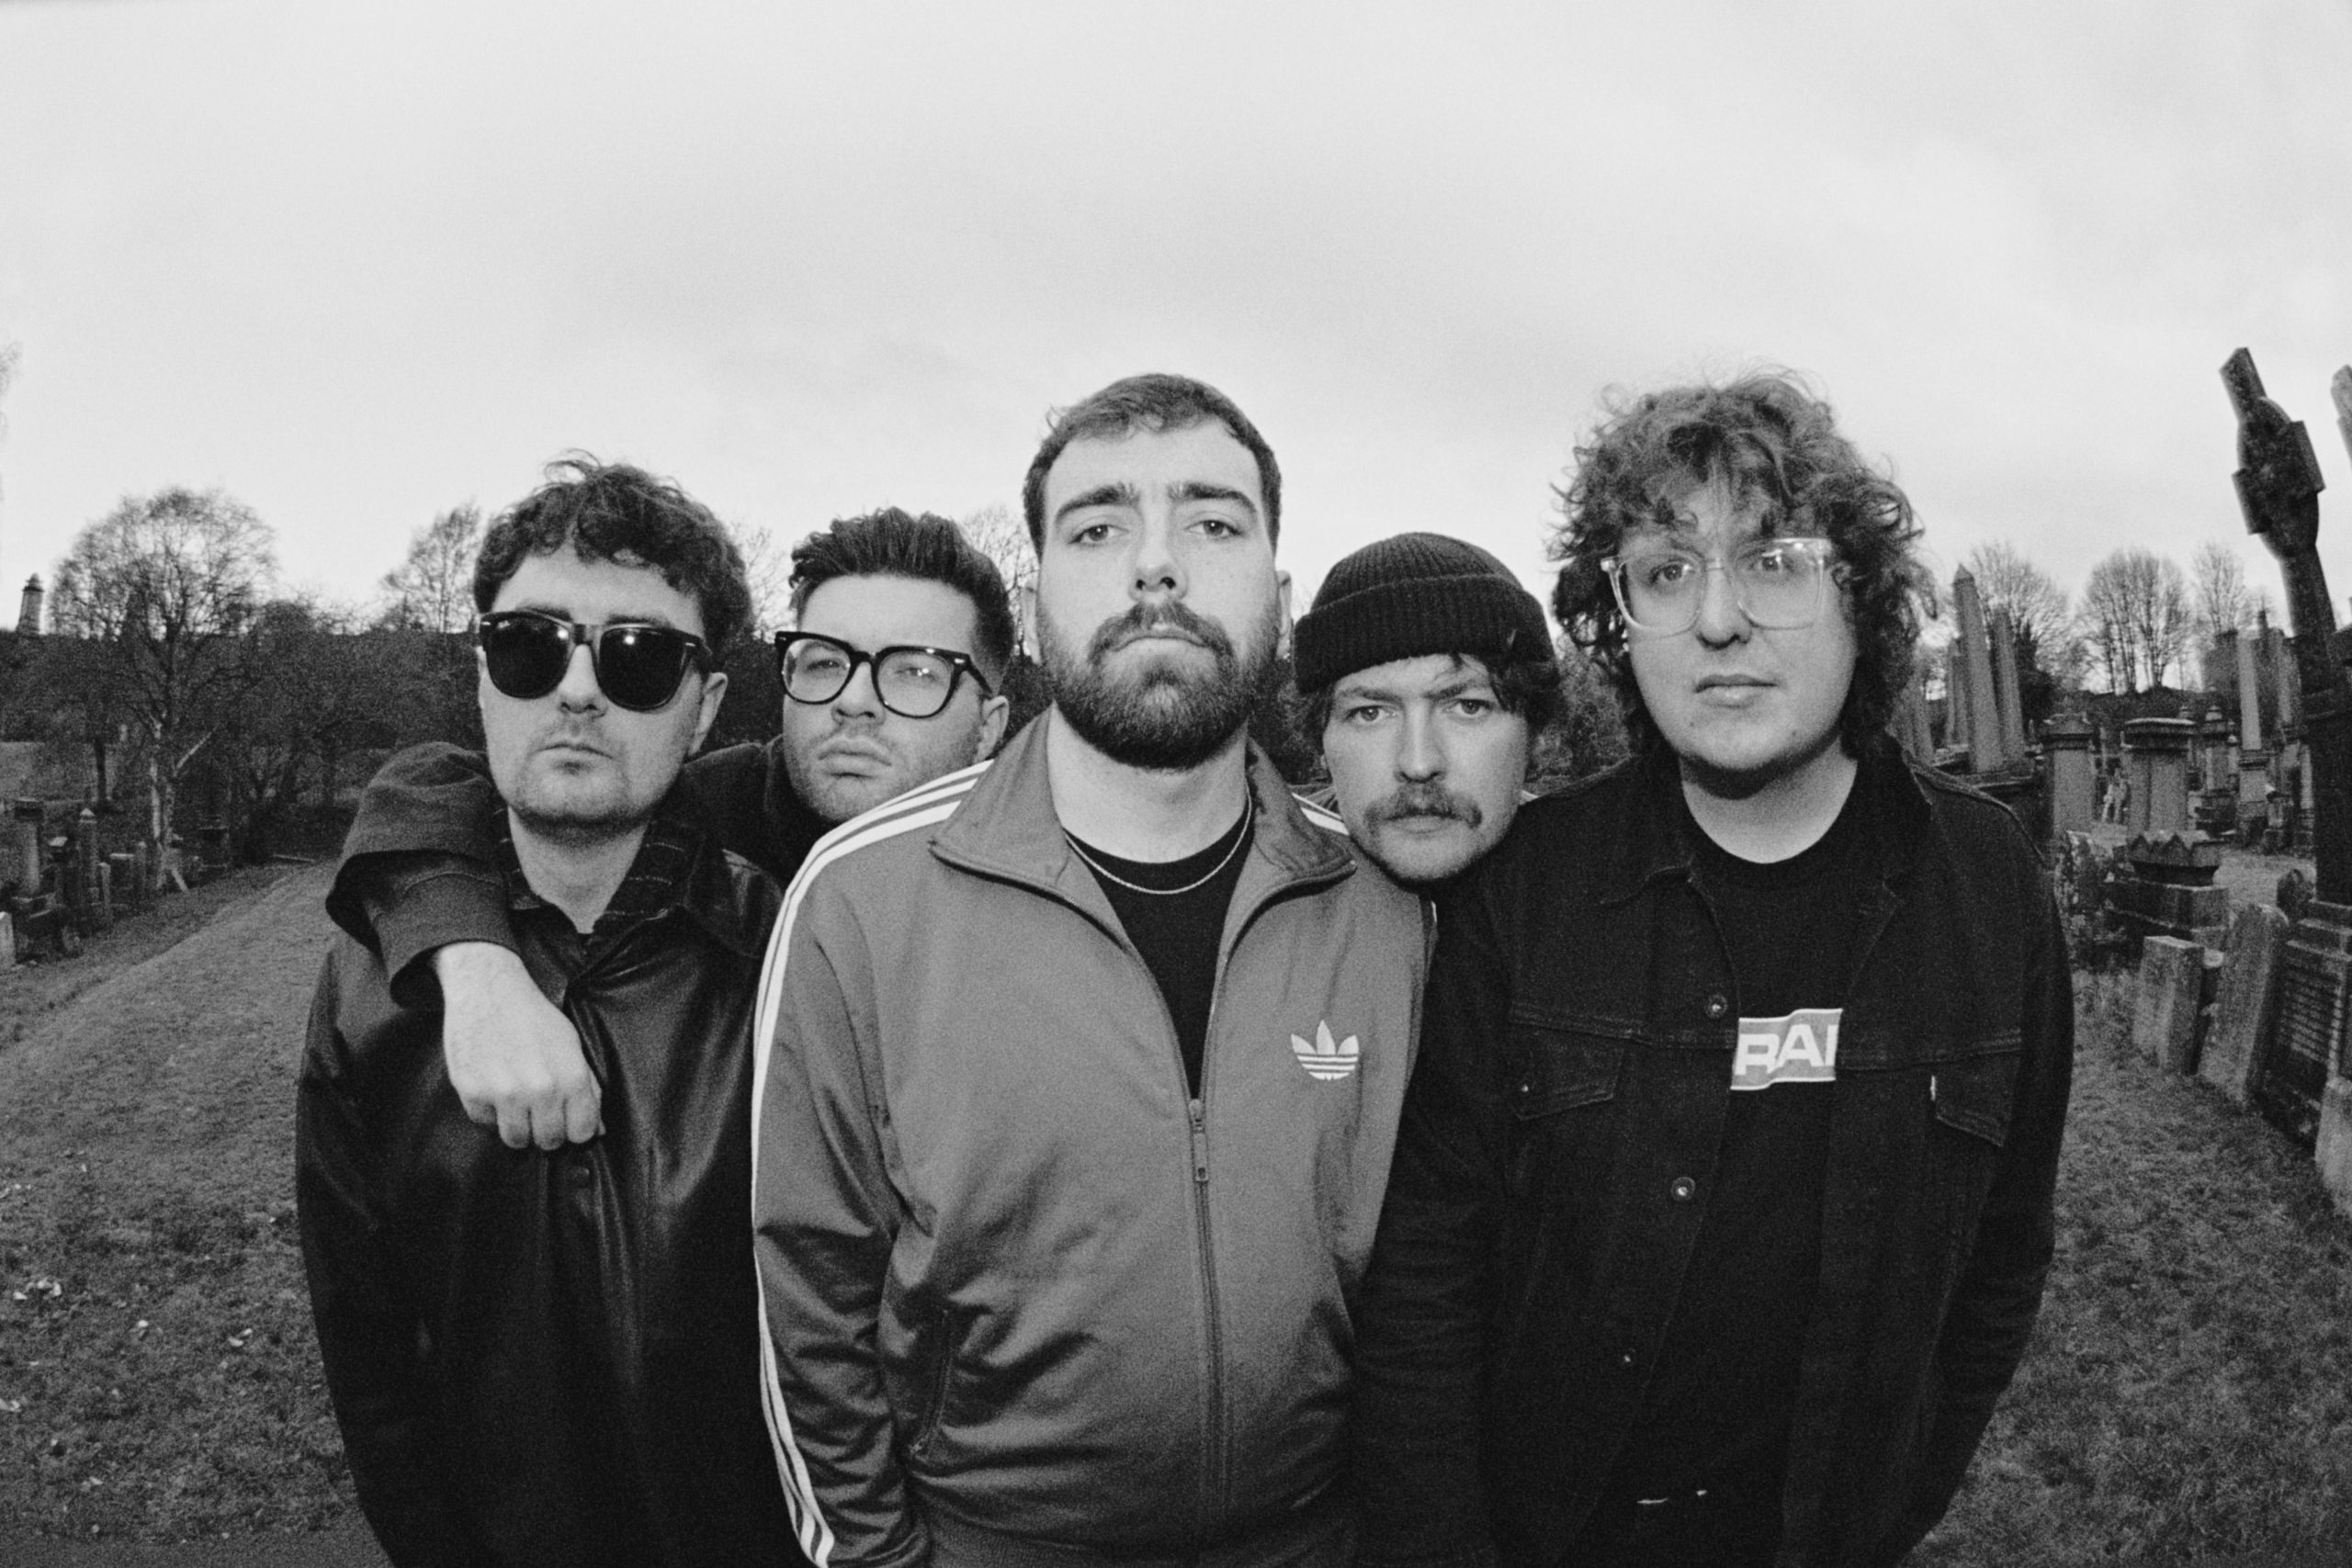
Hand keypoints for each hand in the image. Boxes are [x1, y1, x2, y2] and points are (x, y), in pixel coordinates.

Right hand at [433, 942, 601, 1148]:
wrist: (488, 990)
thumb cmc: (533, 1017)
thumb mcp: (572, 1045)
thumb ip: (588, 1089)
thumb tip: (599, 1129)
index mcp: (571, 1077)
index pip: (582, 1133)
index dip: (576, 1129)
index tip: (567, 1121)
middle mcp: (540, 1089)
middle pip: (549, 1141)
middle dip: (547, 1130)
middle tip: (539, 1109)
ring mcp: (504, 1093)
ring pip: (516, 1140)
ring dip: (518, 1126)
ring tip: (517, 1101)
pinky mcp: (473, 1092)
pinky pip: (485, 1123)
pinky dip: (489, 1111)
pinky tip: (493, 1085)